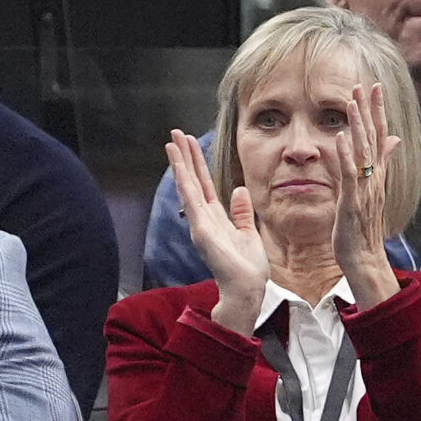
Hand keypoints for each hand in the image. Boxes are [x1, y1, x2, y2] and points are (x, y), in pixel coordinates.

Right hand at [169, 129, 272, 334]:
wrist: (246, 288)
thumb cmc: (247, 266)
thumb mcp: (248, 232)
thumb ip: (241, 212)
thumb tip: (239, 191)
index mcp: (215, 217)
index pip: (204, 185)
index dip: (198, 164)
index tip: (191, 144)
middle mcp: (204, 217)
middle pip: (192, 180)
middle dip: (185, 156)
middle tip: (176, 133)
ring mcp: (200, 223)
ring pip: (188, 186)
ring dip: (180, 163)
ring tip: (172, 141)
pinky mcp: (202, 229)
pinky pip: (192, 200)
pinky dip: (185, 182)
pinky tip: (179, 166)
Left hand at [330, 83, 402, 308]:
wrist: (364, 257)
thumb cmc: (362, 227)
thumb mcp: (371, 191)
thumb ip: (380, 163)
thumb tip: (393, 140)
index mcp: (376, 175)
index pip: (379, 136)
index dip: (377, 111)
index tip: (373, 87)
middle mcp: (374, 178)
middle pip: (374, 138)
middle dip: (369, 110)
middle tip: (366, 84)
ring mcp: (364, 189)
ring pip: (362, 152)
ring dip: (357, 126)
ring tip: (352, 102)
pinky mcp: (352, 202)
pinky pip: (349, 175)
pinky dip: (345, 156)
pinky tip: (340, 138)